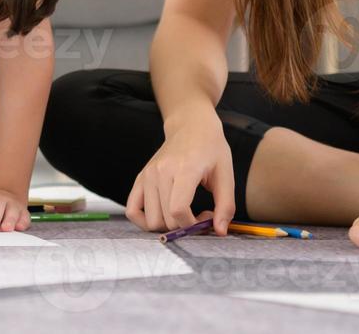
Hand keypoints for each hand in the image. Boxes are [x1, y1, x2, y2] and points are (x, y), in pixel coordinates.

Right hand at [127, 110, 233, 234]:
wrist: (191, 126)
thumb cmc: (211, 149)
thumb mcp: (226, 175)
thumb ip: (225, 205)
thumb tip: (220, 232)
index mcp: (184, 169)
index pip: (178, 210)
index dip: (193, 224)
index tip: (206, 218)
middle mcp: (161, 172)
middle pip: (166, 219)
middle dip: (185, 225)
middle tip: (200, 214)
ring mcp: (147, 175)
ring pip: (151, 220)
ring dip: (168, 225)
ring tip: (183, 213)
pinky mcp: (140, 178)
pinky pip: (132, 210)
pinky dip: (144, 221)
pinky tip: (162, 216)